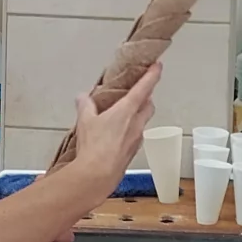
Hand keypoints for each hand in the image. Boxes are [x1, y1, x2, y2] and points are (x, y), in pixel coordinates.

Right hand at [70, 64, 161, 196]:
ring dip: (137, 115)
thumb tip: (82, 97)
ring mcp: (137, 139)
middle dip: (146, 97)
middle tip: (138, 92)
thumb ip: (85, 106)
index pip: (144, 88)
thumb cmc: (94, 146)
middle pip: (149, 105)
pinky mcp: (132, 152)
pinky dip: (130, 130)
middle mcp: (136, 123)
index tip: (158, 66)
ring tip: (123, 114)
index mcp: (127, 110)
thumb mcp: (85, 121)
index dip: (152, 75)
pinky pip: (135, 136)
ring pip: (143, 121)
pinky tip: (117, 134)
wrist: (99, 175)